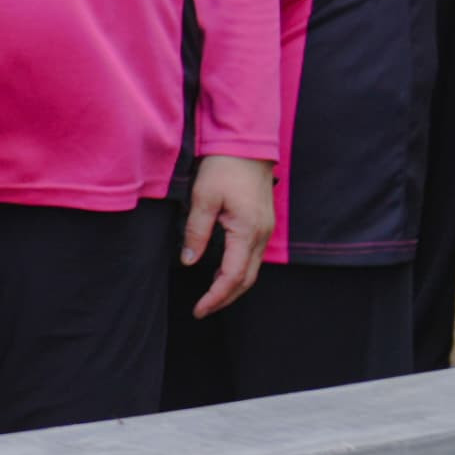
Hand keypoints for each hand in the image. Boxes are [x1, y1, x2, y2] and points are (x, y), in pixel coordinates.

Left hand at [183, 155, 275, 317]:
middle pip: (246, 279)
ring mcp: (265, 230)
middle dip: (225, 298)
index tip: (199, 309)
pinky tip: (221, 273)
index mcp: (247, 231)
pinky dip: (238, 271)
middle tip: (202, 309)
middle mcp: (262, 235)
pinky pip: (253, 257)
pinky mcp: (262, 224)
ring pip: (252, 270)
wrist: (247, 145)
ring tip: (210, 296)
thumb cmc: (224, 167)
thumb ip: (196, 232)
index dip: (216, 297)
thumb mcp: (203, 198)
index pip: (232, 276)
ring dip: (232, 286)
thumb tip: (188, 261)